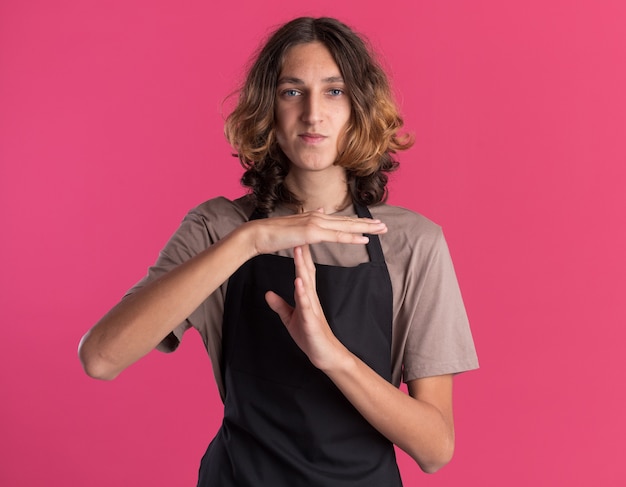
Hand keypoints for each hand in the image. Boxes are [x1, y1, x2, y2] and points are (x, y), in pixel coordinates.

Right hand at [246, 209, 386, 255]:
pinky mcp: (312, 233)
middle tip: (385, 226)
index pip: (341, 220)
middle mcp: (318, 217)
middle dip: (368, 224)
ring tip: (382, 230)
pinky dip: (352, 236)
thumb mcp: (295, 228)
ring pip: (347, 226)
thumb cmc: (273, 235)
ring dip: (366, 228)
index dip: (358, 222)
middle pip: (348, 221)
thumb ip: (309, 222)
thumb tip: (320, 213)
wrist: (258, 234)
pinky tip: (364, 239)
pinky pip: (336, 236)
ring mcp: (315, 223)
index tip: (373, 224)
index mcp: (315, 218)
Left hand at [265, 245, 346, 370]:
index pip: (303, 270)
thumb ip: (280, 305)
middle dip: (302, 251)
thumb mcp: (290, 318)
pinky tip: (298, 282)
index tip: (296, 235)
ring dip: (302, 266)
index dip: (300, 253)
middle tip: (300, 231)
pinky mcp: (311, 320)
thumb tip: (267, 293)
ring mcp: (312, 307)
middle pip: (306, 270)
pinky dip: (302, 292)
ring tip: (299, 250)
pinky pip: (306, 304)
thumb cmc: (310, 335)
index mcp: (306, 295)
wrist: (325, 355)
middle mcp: (310, 297)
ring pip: (307, 283)